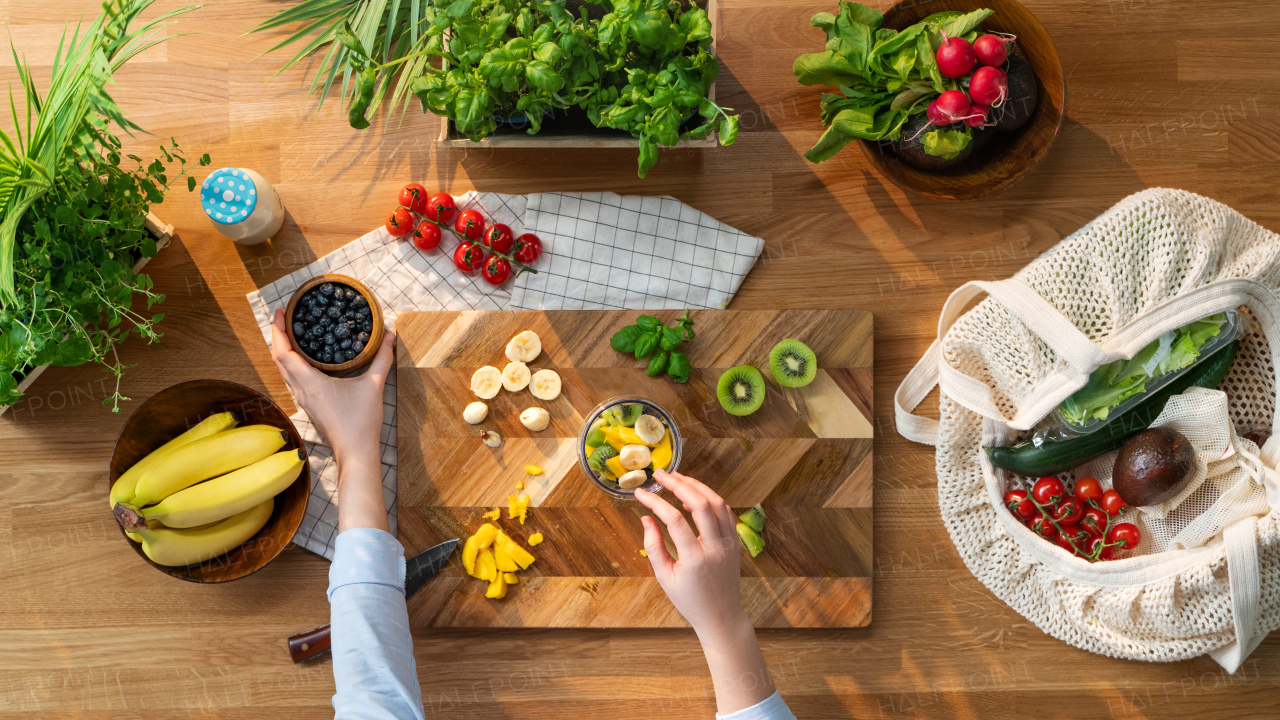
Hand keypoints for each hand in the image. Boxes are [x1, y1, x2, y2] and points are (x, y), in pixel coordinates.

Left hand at [269, 308, 392, 464]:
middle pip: (278, 360)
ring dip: (282, 350)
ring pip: (283, 371)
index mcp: (310, 383)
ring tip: (292, 333)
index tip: (280, 312)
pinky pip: (292, 379)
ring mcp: (303, 399)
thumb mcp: (373, 386)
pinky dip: (292, 364)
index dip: (277, 331)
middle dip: (277, 336)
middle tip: (285, 317)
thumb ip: (382, 359)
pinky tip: (304, 358)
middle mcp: (300, 390)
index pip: (282, 353)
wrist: (355, 452)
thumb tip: (390, 335)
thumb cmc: (361, 422)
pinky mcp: (309, 405)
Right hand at [635, 470, 775, 715]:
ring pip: (717, 502)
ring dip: (696, 486)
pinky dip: (710, 498)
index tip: (640, 494)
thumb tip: (645, 518)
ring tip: (677, 479)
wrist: (721, 616)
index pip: (675, 519)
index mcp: (695, 560)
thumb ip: (653, 547)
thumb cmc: (690, 600)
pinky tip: (695, 494)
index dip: (655, 503)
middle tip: (661, 475)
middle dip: (678, 484)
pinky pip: (726, 512)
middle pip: (700, 503)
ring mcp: (729, 543)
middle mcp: (716, 548)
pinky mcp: (736, 541)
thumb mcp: (665, 578)